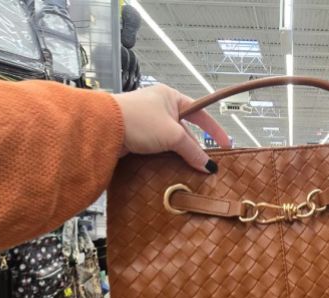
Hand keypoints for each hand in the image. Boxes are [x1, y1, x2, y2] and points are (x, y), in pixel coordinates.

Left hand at [112, 84, 230, 172]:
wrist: (104, 127)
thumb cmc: (138, 120)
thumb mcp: (173, 135)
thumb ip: (193, 150)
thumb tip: (208, 165)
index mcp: (170, 97)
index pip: (199, 112)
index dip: (213, 129)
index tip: (224, 144)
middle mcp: (159, 107)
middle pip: (184, 130)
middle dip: (194, 147)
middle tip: (205, 164)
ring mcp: (146, 122)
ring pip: (170, 141)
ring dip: (178, 155)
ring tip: (189, 169)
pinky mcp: (135, 136)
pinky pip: (156, 148)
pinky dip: (164, 158)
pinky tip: (170, 169)